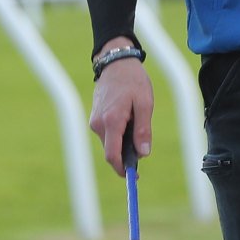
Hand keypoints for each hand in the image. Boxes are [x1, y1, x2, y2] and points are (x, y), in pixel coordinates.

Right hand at [88, 38, 153, 176]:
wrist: (116, 63)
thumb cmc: (133, 81)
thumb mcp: (145, 104)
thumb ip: (143, 130)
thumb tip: (143, 154)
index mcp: (112, 121)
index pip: (113, 155)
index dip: (122, 169)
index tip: (134, 176)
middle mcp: (98, 124)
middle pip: (111, 151)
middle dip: (126, 154)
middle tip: (143, 144)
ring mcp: (94, 121)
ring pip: (110, 143)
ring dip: (123, 142)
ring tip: (136, 121)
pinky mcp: (95, 118)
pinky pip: (107, 134)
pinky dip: (118, 134)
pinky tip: (128, 118)